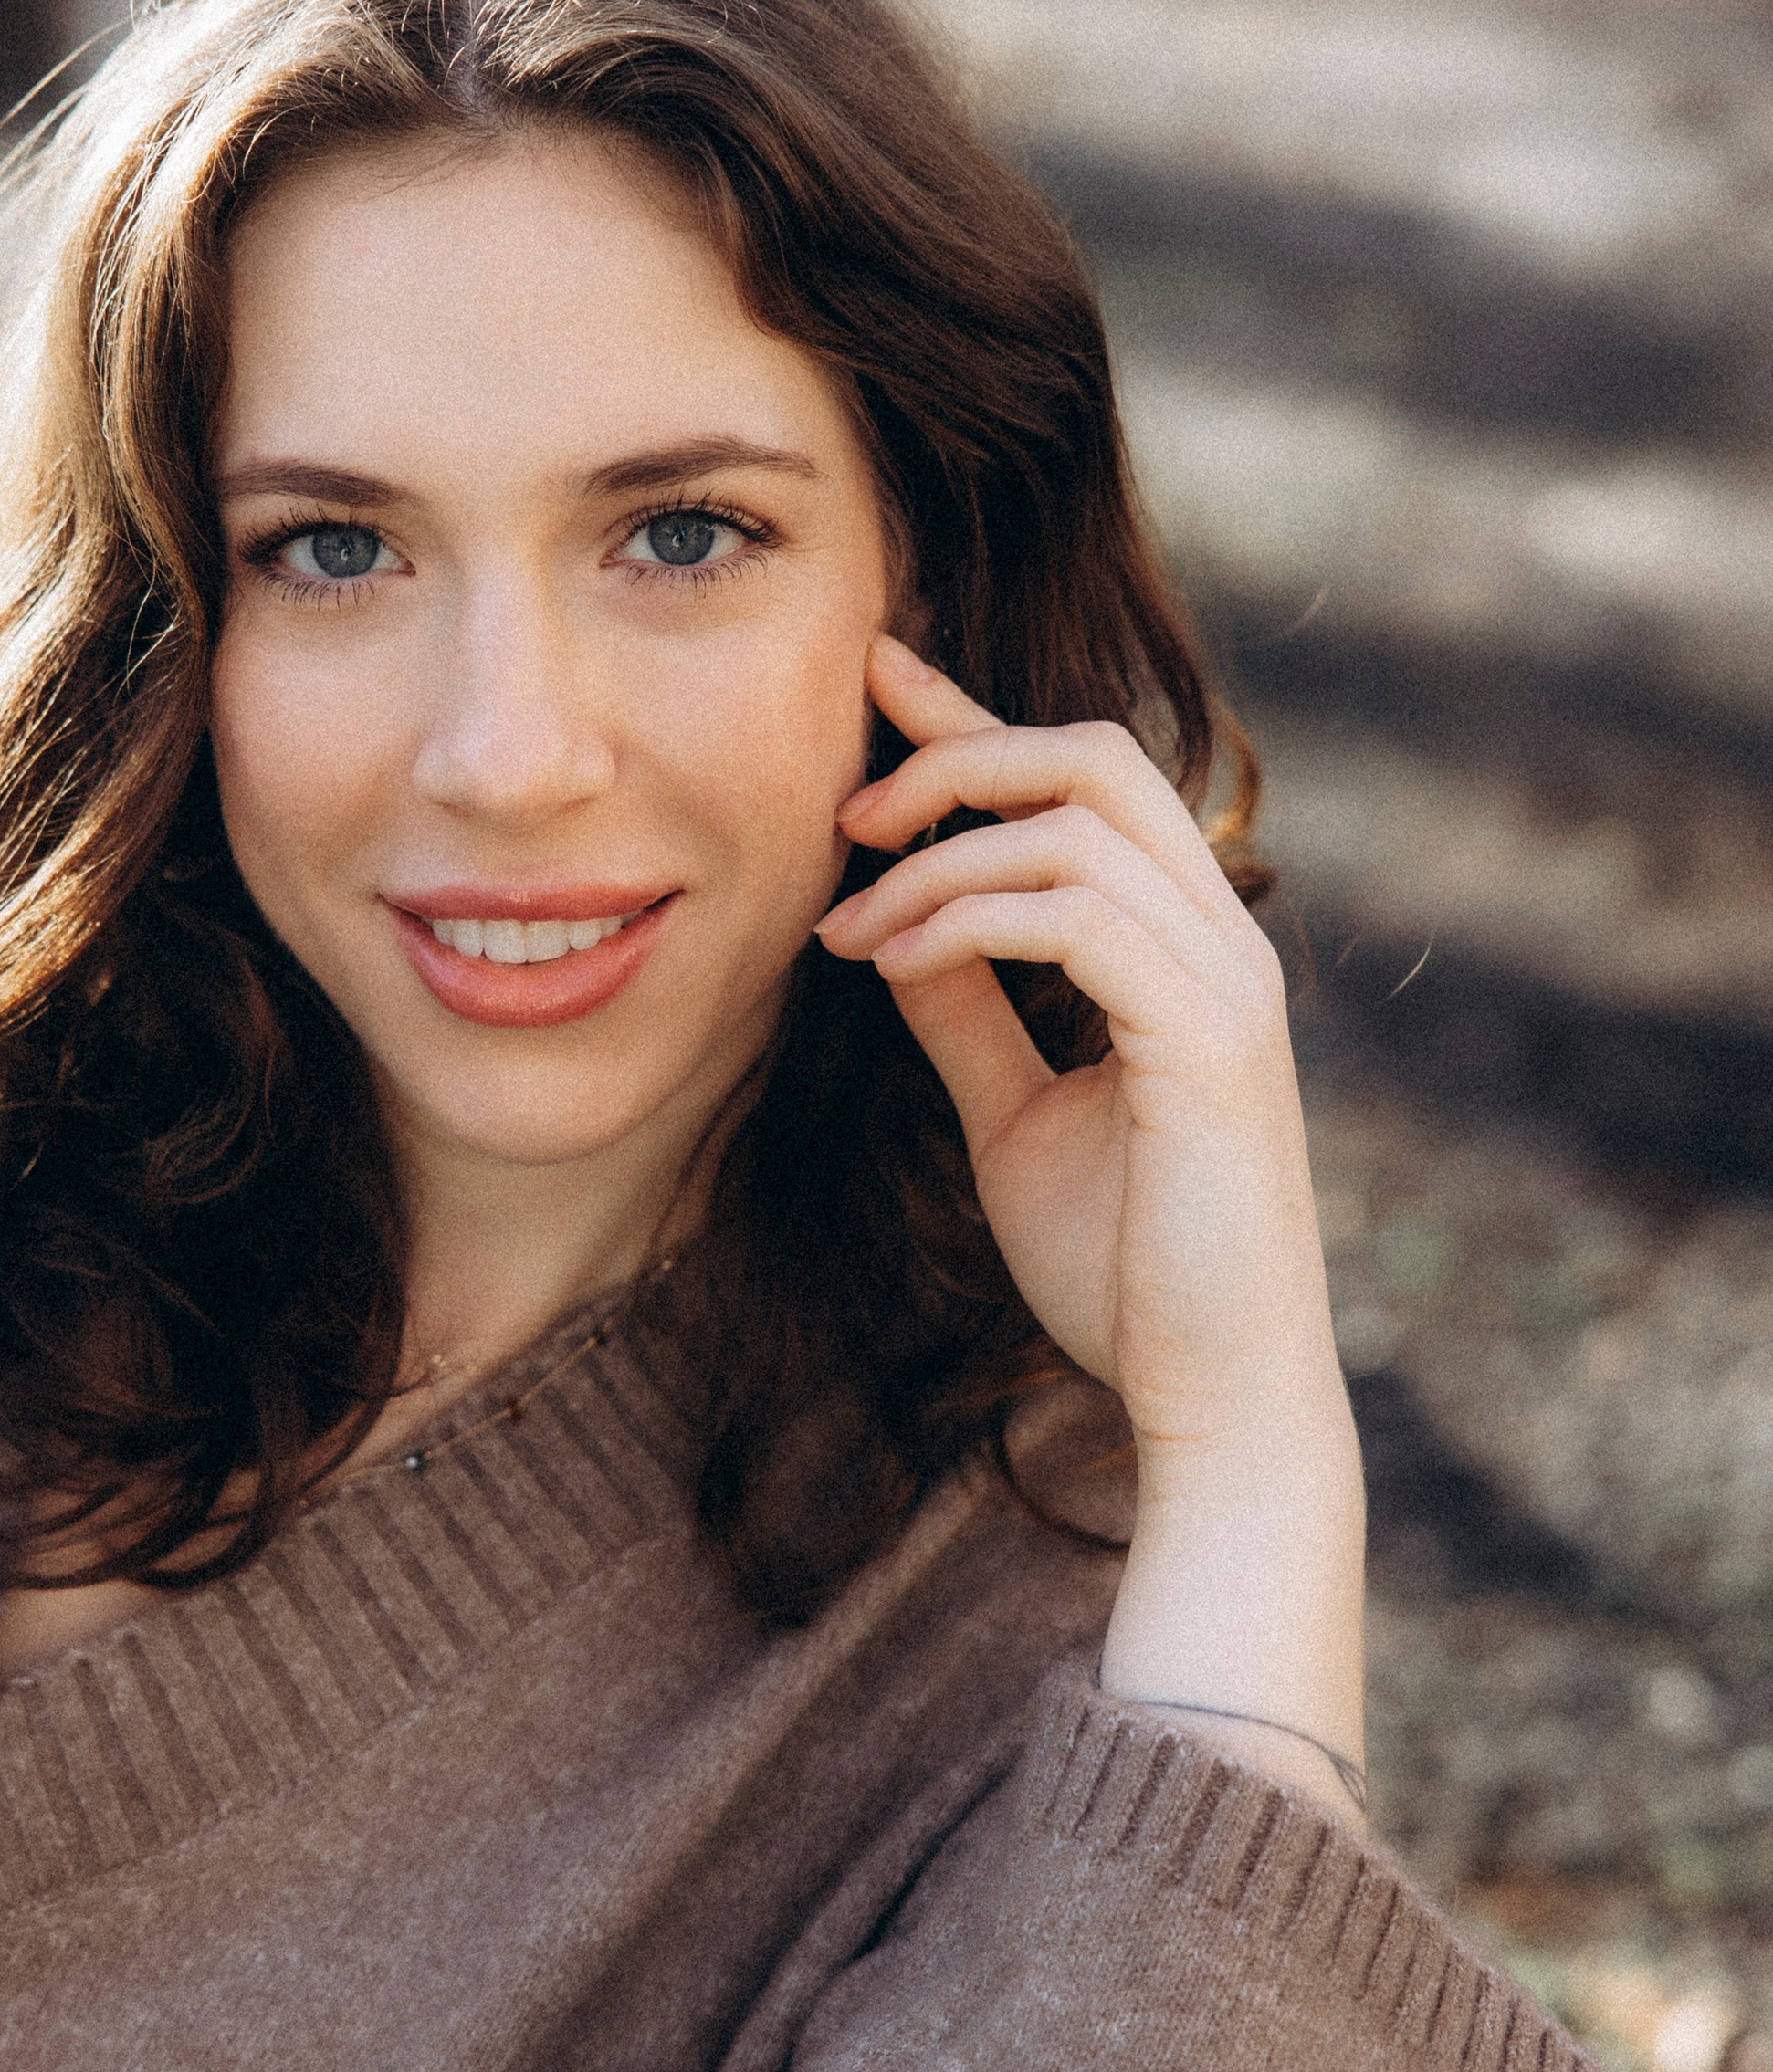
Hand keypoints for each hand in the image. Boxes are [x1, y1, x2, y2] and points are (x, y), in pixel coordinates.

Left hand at [815, 637, 1344, 1477]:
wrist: (1209, 1398)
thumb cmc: (1125, 1271)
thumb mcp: (1015, 1115)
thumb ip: (968, 1014)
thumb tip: (895, 927)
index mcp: (1185, 949)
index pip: (1084, 784)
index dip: (978, 718)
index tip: (877, 673)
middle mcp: (1223, 943)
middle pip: (1095, 758)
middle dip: (957, 754)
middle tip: (844, 814)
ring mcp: (1228, 985)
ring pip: (1076, 826)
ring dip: (936, 858)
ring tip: (846, 925)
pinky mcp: (1210, 1040)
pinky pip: (1077, 915)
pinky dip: (966, 918)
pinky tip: (891, 961)